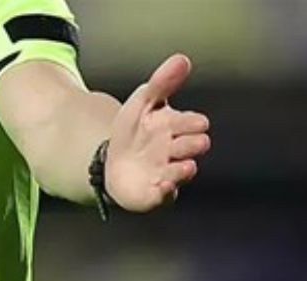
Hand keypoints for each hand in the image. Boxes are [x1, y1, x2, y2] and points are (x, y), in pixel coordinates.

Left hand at [106, 54, 211, 211]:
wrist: (111, 160)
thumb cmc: (134, 129)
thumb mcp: (143, 102)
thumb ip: (161, 83)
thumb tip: (182, 58)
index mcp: (178, 127)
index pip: (195, 123)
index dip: (193, 123)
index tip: (195, 122)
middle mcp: (178, 151)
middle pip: (195, 146)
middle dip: (190, 144)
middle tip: (177, 143)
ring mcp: (168, 172)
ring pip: (183, 172)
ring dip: (183, 170)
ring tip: (183, 167)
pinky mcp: (155, 193)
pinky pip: (164, 196)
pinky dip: (165, 192)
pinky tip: (162, 186)